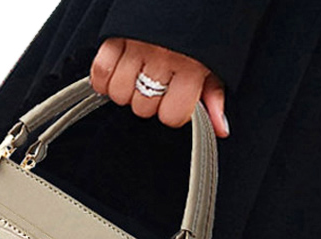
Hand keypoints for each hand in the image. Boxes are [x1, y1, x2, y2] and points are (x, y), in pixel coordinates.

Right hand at [90, 37, 229, 137]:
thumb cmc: (200, 28)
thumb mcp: (215, 59)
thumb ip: (214, 95)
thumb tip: (220, 128)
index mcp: (191, 66)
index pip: (171, 116)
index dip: (172, 112)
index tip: (175, 100)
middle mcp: (163, 58)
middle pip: (143, 109)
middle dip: (149, 100)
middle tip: (158, 82)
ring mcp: (137, 47)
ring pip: (120, 94)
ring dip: (126, 90)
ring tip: (138, 75)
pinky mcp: (115, 37)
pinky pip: (100, 72)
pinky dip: (104, 78)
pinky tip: (118, 72)